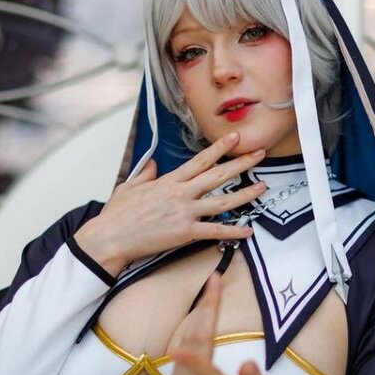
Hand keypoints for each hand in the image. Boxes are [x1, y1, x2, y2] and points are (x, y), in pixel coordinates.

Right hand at [74, 132, 267, 276]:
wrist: (111, 236)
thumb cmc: (117, 216)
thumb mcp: (129, 187)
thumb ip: (145, 174)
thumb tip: (153, 164)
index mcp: (169, 181)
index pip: (200, 160)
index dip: (220, 147)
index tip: (235, 138)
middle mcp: (180, 193)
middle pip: (217, 175)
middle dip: (241, 164)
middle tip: (259, 154)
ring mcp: (184, 212)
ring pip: (222, 201)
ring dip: (245, 194)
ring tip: (263, 187)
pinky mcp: (185, 233)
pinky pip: (215, 231)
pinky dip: (233, 231)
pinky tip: (248, 230)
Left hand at [167, 267, 276, 374]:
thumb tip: (248, 364)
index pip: (203, 369)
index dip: (193, 352)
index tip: (185, 333)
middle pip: (195, 342)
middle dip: (207, 308)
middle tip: (217, 280)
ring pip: (188, 340)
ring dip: (200, 313)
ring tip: (213, 288)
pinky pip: (184, 346)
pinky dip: (195, 326)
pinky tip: (206, 310)